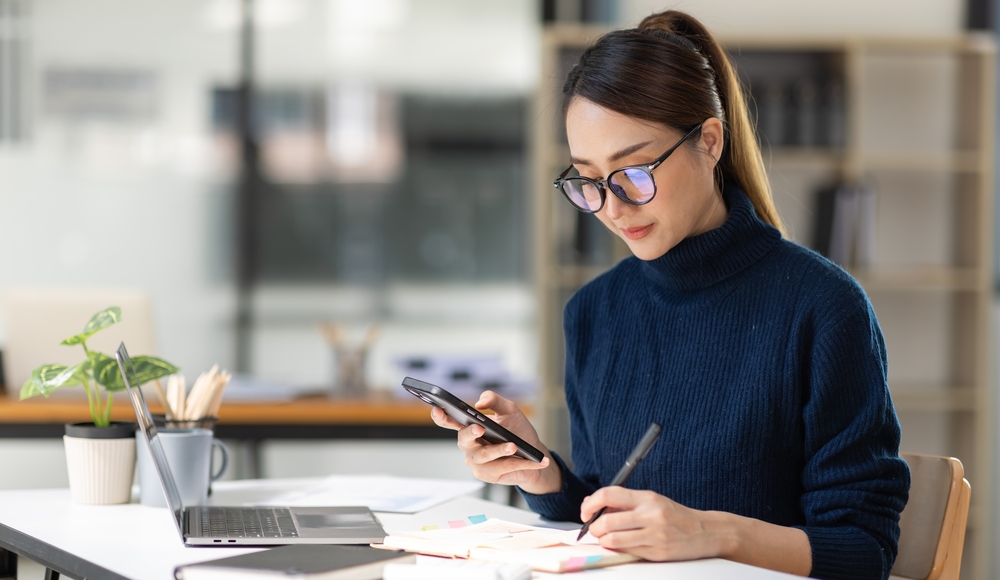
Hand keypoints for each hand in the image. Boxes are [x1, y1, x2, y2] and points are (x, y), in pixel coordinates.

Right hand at [430, 390, 560, 493]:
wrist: (533, 454)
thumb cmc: (518, 431)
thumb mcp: (509, 410)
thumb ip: (495, 400)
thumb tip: (480, 403)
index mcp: (470, 427)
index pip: (450, 421)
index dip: (441, 416)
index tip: (438, 409)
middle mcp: (470, 445)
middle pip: (464, 439)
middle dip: (471, 433)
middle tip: (480, 428)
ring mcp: (476, 461)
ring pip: (484, 455)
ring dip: (500, 451)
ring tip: (514, 446)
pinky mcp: (487, 475)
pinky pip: (501, 468)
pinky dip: (519, 463)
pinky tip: (534, 461)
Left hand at [580, 487, 729, 561]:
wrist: (705, 532)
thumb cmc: (674, 516)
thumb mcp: (652, 501)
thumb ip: (625, 502)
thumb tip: (594, 505)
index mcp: (647, 498)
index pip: (609, 494)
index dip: (590, 503)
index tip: (585, 511)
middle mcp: (650, 515)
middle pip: (606, 521)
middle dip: (593, 527)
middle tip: (593, 529)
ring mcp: (654, 535)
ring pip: (613, 539)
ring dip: (603, 540)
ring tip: (606, 538)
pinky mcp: (657, 553)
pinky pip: (627, 551)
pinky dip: (617, 549)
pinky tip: (621, 545)